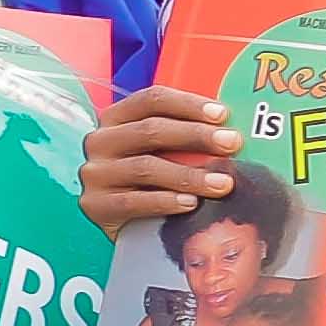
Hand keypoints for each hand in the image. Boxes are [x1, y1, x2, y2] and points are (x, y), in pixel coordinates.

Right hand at [76, 84, 242, 227]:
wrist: (126, 226)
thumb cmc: (152, 181)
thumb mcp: (163, 151)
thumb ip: (184, 136)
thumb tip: (229, 129)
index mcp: (115, 118)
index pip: (151, 100)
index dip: (188, 104)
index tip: (222, 115)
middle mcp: (100, 141)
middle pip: (150, 130)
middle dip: (197, 136)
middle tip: (231, 144)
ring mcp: (95, 174)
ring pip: (145, 167)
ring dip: (189, 175)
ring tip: (222, 183)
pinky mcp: (95, 205)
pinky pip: (134, 202)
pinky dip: (166, 202)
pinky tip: (191, 204)